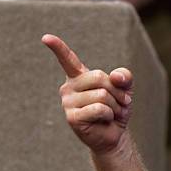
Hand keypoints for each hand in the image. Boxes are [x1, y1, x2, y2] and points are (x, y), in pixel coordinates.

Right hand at [42, 34, 132, 154]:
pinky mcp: (72, 117)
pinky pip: (99, 109)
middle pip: (100, 77)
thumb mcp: (125, 89)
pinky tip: (103, 120)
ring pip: (102, 95)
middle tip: (117, 102)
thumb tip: (116, 76)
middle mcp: (69, 87)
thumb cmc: (116, 108)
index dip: (58, 47)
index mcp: (79, 76)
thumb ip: (124, 77)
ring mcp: (68, 102)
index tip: (46, 37)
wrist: (115, 133)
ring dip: (114, 106)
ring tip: (110, 113)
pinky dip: (109, 115)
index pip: (68, 59)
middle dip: (116, 91)